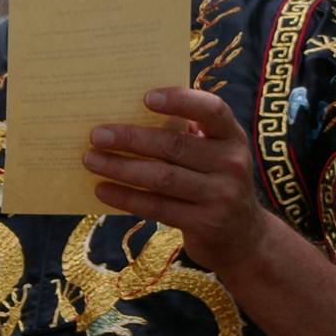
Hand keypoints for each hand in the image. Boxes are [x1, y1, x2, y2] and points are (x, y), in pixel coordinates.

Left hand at [83, 87, 269, 272]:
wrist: (244, 238)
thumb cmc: (214, 181)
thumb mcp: (213, 154)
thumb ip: (186, 134)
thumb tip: (129, 113)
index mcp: (232, 137)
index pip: (211, 110)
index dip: (180, 100)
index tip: (146, 97)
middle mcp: (232, 164)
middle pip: (174, 146)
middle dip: (130, 138)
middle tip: (96, 134)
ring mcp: (221, 196)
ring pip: (162, 177)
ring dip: (121, 167)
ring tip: (90, 160)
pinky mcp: (205, 223)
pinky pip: (157, 207)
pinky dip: (126, 197)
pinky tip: (102, 189)